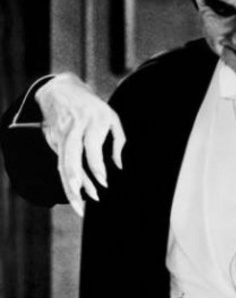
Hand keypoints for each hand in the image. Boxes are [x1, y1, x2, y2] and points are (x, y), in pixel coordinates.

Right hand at [36, 73, 125, 215]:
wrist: (60, 90)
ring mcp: (61, 135)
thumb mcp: (112, 117)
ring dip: (69, 186)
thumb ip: (119, 141)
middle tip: (82, 196)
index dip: (96, 165)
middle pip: (71, 155)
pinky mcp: (53, 141)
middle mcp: (74, 128)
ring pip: (63, 163)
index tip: (104, 182)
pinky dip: (68, 181)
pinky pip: (61, 164)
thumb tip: (119, 166)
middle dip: (75, 176)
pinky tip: (77, 196)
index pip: (91, 146)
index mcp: (92, 120)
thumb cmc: (93, 107)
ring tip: (79, 207)